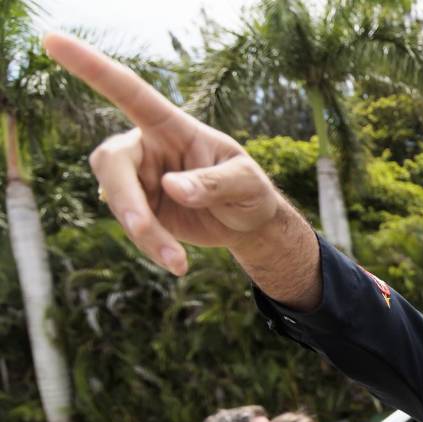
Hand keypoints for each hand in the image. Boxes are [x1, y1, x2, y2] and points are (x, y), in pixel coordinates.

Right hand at [42, 33, 288, 274]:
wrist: (248, 225)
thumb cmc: (251, 193)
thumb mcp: (248, 184)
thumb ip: (214, 183)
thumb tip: (173, 187)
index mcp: (172, 126)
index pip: (129, 91)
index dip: (90, 67)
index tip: (52, 40)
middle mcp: (147, 147)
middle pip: (111, 161)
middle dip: (125, 198)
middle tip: (143, 230)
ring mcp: (139, 178)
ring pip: (118, 202)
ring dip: (144, 234)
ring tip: (177, 262)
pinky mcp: (138, 207)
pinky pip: (131, 227)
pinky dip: (150, 246)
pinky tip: (175, 262)